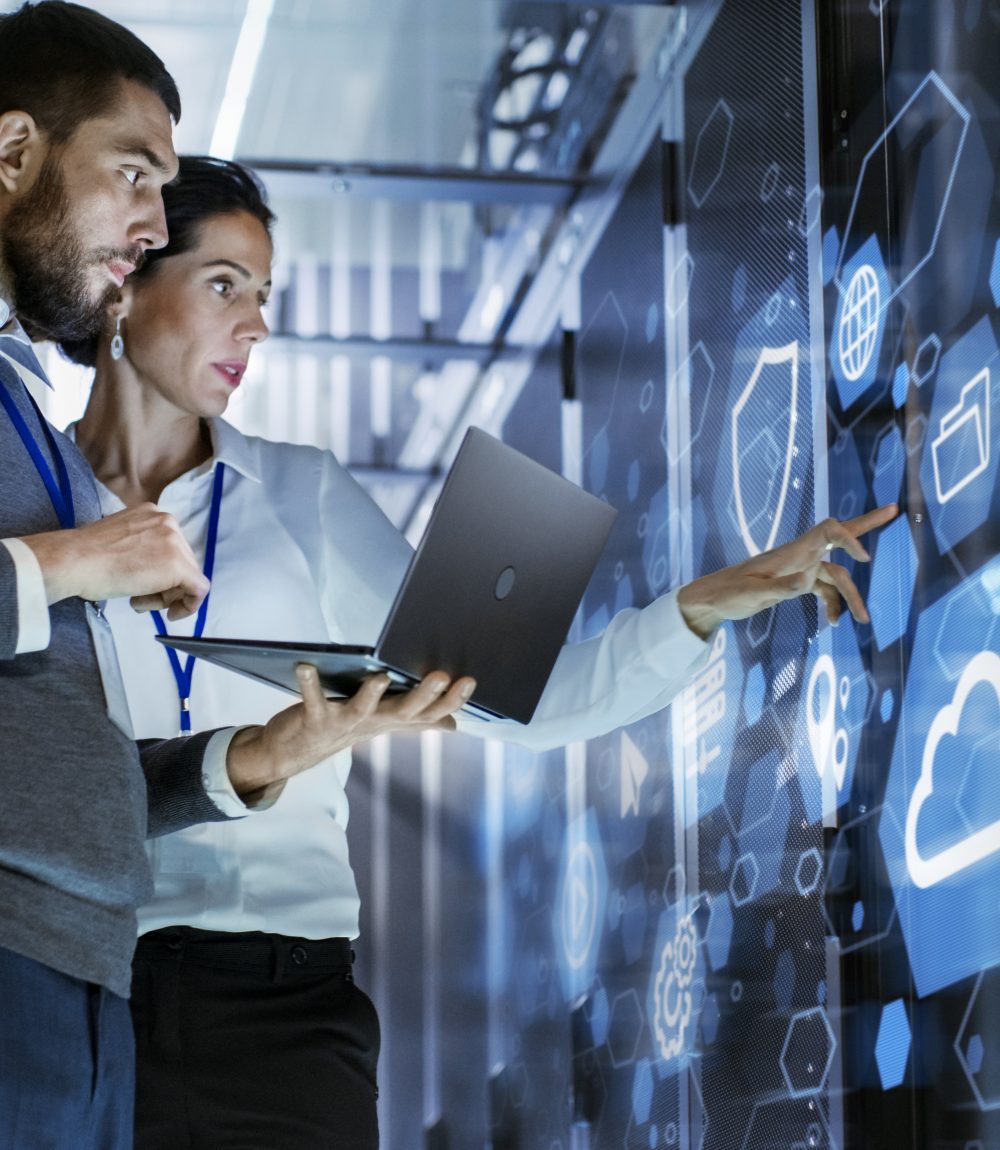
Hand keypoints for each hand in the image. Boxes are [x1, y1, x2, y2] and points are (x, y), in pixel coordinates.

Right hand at [20, 504, 209, 619]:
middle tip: (139, 599)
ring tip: (138, 601)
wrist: (74, 561)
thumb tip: (154, 569)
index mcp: (152, 514)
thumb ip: (142, 549)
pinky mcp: (179, 565)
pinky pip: (199, 589)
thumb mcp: (120, 542)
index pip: (170, 549)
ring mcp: (175, 542)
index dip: (160, 573)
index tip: (145, 586)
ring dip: (166, 596)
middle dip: (164, 586)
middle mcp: (168, 522)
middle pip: (182, 562)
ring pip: (188, 577)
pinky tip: (171, 614)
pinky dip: (189, 605)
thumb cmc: (86, 557)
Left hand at [225, 666, 476, 799]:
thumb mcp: (384, 723)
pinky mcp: (314, 719)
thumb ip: (417, 720)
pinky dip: (309, 684)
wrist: (295, 752)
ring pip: (362, 710)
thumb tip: (452, 723)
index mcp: (391, 719)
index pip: (429, 713)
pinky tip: (305, 666)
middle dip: (424, 696)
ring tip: (380, 676)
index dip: (450, 700)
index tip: (470, 681)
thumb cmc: (343, 728)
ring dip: (371, 694)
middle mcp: (372, 723)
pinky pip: (312, 700)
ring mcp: (343, 723)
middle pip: (404, 712)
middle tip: (441, 676)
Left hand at [677, 504, 898, 638]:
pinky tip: (832, 622)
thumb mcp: (752, 595)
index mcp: (791, 552)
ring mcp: (799, 568)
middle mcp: (799, 555)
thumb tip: (807, 582)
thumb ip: (781, 588)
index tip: (863, 558)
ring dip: (851, 596)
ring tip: (863, 620)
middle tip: (895, 509)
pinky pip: (823, 589)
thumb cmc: (729, 594)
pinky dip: (832, 604)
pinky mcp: (796, 582)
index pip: (827, 531)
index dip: (848, 537)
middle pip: (838, 536)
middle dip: (867, 524)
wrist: (713, 599)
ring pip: (836, 575)